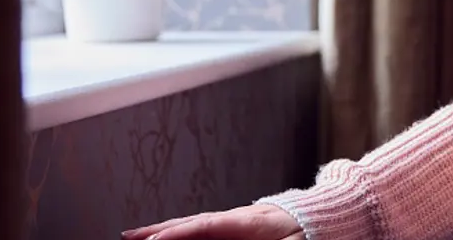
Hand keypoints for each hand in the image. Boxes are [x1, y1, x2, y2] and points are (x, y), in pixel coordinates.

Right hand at [120, 204, 301, 239]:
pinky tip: (169, 236)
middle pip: (190, 223)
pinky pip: (202, 227)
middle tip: (129, 238)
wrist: (323, 214)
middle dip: (158, 231)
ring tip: (136, 236)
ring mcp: (233, 220)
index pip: (204, 226)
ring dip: (164, 230)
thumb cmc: (310, 231)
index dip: (178, 233)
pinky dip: (181, 231)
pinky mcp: (235, 225)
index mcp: (246, 222)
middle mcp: (234, 217)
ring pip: (192, 224)